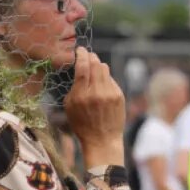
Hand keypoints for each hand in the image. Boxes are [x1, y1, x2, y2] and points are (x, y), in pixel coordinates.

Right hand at [65, 47, 125, 166]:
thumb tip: (80, 70)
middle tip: (88, 56)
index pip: (83, 67)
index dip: (82, 54)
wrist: (102, 140)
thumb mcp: (70, 107)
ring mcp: (110, 93)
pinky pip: (111, 79)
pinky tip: (102, 86)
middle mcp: (97, 92)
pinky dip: (105, 79)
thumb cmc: (82, 124)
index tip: (80, 50)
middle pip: (95, 64)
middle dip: (91, 57)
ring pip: (105, 68)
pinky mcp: (119, 96)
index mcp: (82, 95)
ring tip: (94, 71)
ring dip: (98, 66)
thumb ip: (75, 87)